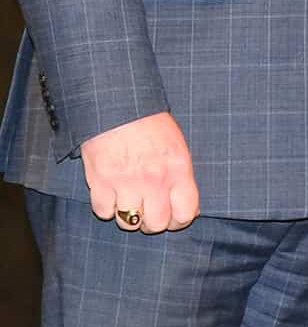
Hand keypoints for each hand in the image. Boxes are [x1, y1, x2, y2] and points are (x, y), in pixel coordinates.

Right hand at [81, 111, 199, 233]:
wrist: (118, 102)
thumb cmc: (149, 122)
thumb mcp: (176, 144)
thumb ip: (180, 175)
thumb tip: (186, 208)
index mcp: (177, 168)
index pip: (186, 213)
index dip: (179, 220)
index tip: (173, 216)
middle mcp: (154, 179)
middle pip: (156, 224)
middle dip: (153, 221)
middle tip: (148, 210)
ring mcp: (126, 182)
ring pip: (129, 223)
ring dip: (128, 215)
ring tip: (129, 199)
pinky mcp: (101, 182)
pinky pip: (104, 212)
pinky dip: (106, 206)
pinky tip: (110, 192)